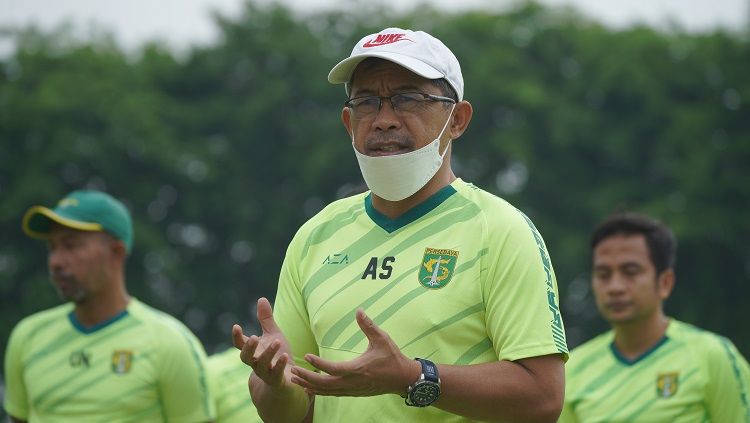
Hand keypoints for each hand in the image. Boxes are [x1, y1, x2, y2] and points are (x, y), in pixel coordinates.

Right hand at [232, 297, 292, 387]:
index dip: (237, 337)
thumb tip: (261, 298)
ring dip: (268, 353)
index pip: (240, 344)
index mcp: (253, 351)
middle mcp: (256, 362)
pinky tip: (285, 356)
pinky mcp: (276, 379)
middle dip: (248, 348)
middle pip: (245, 357)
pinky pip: (276, 373)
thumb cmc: (278, 354)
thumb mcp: (273, 334)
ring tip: (276, 342)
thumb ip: (266, 319)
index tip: (236, 326)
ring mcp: (265, 372)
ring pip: (262, 365)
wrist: (288, 379)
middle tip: (253, 337)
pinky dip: (280, 365)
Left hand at [289, 309, 419, 396]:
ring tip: (295, 379)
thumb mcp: (382, 339)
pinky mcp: (354, 393)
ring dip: (310, 385)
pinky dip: (320, 392)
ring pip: (326, 392)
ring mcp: (352, 390)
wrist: (403, 379)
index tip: (307, 355)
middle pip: (324, 384)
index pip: (332, 368)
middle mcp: (352, 382)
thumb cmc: (393, 358)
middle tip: (293, 370)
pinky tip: (310, 389)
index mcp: (357, 369)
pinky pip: (333, 394)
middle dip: (307, 377)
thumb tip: (359, 310)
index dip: (318, 363)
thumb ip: (368, 326)